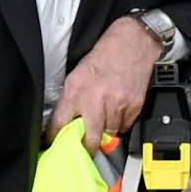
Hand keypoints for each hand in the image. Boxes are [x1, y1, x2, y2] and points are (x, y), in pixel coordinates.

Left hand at [52, 18, 158, 150]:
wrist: (133, 43)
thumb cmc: (105, 57)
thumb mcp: (77, 75)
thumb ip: (71, 100)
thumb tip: (64, 123)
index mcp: (76, 90)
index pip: (60, 124)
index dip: (57, 138)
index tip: (57, 146)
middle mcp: (95, 99)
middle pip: (90, 138)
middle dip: (87, 147)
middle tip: (86, 148)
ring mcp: (116, 104)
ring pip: (109, 135)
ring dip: (105, 132)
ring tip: (104, 119)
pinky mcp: (133, 106)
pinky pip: (124, 127)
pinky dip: (120, 123)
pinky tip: (118, 110)